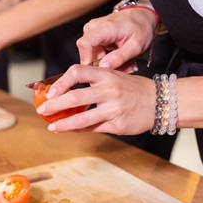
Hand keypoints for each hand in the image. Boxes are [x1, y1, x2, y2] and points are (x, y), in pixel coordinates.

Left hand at [35, 65, 155, 135]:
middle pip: (75, 98)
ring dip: (63, 124)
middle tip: (42, 110)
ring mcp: (114, 109)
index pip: (77, 73)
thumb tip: (66, 91)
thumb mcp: (115, 77)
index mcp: (106, 75)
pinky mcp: (118, 125)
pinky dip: (79, 129)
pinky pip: (93, 128)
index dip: (61, 82)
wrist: (161, 102)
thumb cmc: (133, 89)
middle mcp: (109, 91)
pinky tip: (70, 129)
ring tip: (51, 127)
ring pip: (82, 118)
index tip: (49, 92)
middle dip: (55, 105)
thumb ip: (94, 82)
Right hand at [77, 9, 157, 70]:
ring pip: (90, 55)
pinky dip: (105, 59)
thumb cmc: (141, 28)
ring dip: (105, 63)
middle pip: (87, 53)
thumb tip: (103, 66)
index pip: (85, 44)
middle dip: (101, 65)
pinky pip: (94, 53)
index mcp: (105, 27)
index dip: (87, 60)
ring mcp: (92, 31)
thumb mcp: (137, 46)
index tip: (98, 72)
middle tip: (121, 69)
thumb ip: (120, 57)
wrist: (141, 16)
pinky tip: (117, 59)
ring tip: (123, 63)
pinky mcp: (92, 35)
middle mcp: (94, 27)